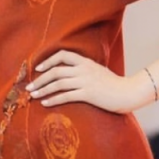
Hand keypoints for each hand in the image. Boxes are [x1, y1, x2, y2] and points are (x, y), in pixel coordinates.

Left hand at [26, 50, 143, 112]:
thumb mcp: (98, 71)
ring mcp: (85, 81)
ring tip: (33, 96)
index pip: (62, 55)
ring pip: (58, 84)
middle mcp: (83, 69)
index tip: (38, 68)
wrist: (128, 92)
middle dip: (40, 79)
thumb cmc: (113, 84)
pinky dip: (53, 100)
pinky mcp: (88, 94)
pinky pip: (66, 96)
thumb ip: (84, 70)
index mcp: (85, 62)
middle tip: (29, 87)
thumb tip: (69, 73)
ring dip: (43, 90)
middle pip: (55, 71)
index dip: (48, 60)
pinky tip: (45, 103)